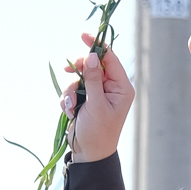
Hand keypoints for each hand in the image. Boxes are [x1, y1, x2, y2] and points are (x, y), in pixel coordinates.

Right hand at [66, 35, 133, 161]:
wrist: (89, 154)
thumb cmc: (98, 132)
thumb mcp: (96, 104)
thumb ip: (92, 79)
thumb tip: (91, 55)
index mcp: (122, 87)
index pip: (110, 59)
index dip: (97, 46)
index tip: (83, 35)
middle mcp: (111, 87)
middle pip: (92, 65)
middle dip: (78, 70)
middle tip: (69, 71)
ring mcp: (97, 93)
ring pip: (79, 77)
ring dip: (71, 91)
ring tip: (72, 107)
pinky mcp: (85, 100)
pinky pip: (72, 90)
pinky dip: (68, 100)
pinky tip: (70, 112)